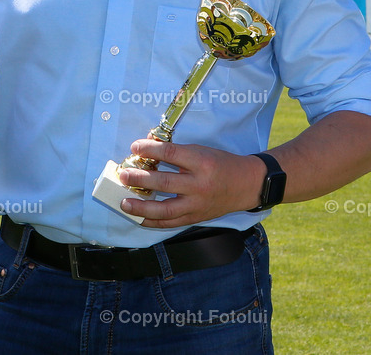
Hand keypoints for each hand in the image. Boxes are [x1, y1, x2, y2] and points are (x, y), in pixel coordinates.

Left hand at [116, 139, 263, 228]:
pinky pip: (171, 223)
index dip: (150, 149)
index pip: (170, 153)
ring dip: (141, 206)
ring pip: (165, 209)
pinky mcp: (196, 217)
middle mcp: (199, 185)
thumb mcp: (201, 151)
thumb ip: (175, 152)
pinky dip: (152, 221)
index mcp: (201, 162)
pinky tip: (138, 217)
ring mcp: (197, 204)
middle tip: (123, 175)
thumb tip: (146, 148)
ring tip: (124, 202)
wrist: (247, 185)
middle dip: (140, 179)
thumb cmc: (221, 164)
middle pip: (165, 183)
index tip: (134, 147)